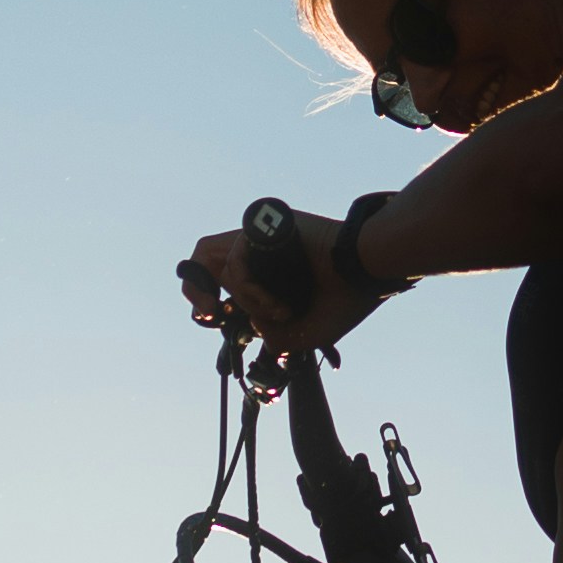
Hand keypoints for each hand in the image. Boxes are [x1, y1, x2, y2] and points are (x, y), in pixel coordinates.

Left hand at [179, 208, 370, 350]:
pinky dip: (249, 290)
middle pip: (204, 257)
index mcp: (268, 271)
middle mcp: (261, 253)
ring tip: (274, 311)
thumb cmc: (346, 300)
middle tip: (208, 314)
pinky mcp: (267, 225)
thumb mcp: (303, 333)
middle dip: (194, 289)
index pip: (219, 277)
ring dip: (242, 298)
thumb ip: (274, 336)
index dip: (205, 298)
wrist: (368, 272)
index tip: (214, 319)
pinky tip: (277, 302)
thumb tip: (254, 326)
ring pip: (223, 265)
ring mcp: (264, 237)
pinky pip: (238, 262)